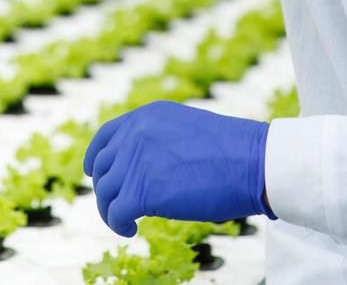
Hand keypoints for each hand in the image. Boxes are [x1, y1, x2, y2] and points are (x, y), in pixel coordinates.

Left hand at [82, 100, 273, 236]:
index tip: (93, 173)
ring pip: (106, 192)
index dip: (95, 158)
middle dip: (107, 190)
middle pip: (103, 168)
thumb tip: (145, 167)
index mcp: (147, 116)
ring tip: (127, 223)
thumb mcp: (187, 130)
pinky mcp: (142, 191)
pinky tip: (131, 230)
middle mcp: (136, 134)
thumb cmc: (231, 151)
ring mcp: (136, 161)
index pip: (105, 136)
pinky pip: (115, 212)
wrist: (252, 162)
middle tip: (119, 207)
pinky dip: (118, 225)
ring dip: (111, 211)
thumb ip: (159, 140)